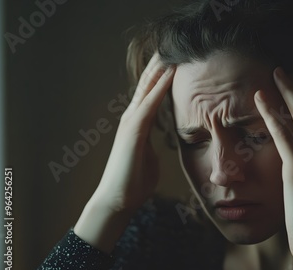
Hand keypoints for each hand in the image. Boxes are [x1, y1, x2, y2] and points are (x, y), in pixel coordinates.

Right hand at [94, 52, 174, 211]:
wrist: (118, 199)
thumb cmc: (134, 181)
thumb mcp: (149, 156)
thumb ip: (154, 143)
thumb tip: (163, 140)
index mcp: (138, 123)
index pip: (151, 93)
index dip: (162, 76)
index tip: (175, 61)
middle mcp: (133, 117)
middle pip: (147, 84)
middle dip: (159, 65)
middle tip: (172, 46)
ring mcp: (131, 122)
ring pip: (147, 88)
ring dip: (160, 68)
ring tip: (171, 50)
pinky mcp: (133, 130)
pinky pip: (149, 103)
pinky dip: (159, 87)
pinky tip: (170, 73)